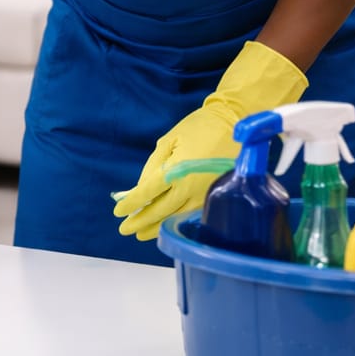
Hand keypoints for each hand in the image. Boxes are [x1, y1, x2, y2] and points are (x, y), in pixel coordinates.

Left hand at [113, 40, 307, 240]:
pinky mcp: (216, 197)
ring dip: (157, 226)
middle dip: (140, 222)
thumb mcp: (170, 140)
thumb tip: (141, 187)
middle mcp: (190, 188)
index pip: (147, 193)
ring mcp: (205, 195)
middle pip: (160, 211)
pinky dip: (175, 220)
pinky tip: (166, 224)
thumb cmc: (200, 127)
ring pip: (176, 217)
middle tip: (125, 229)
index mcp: (176, 171)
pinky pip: (191, 213)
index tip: (118, 211)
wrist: (236, 122)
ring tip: (141, 233)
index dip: (132, 203)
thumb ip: (154, 164)